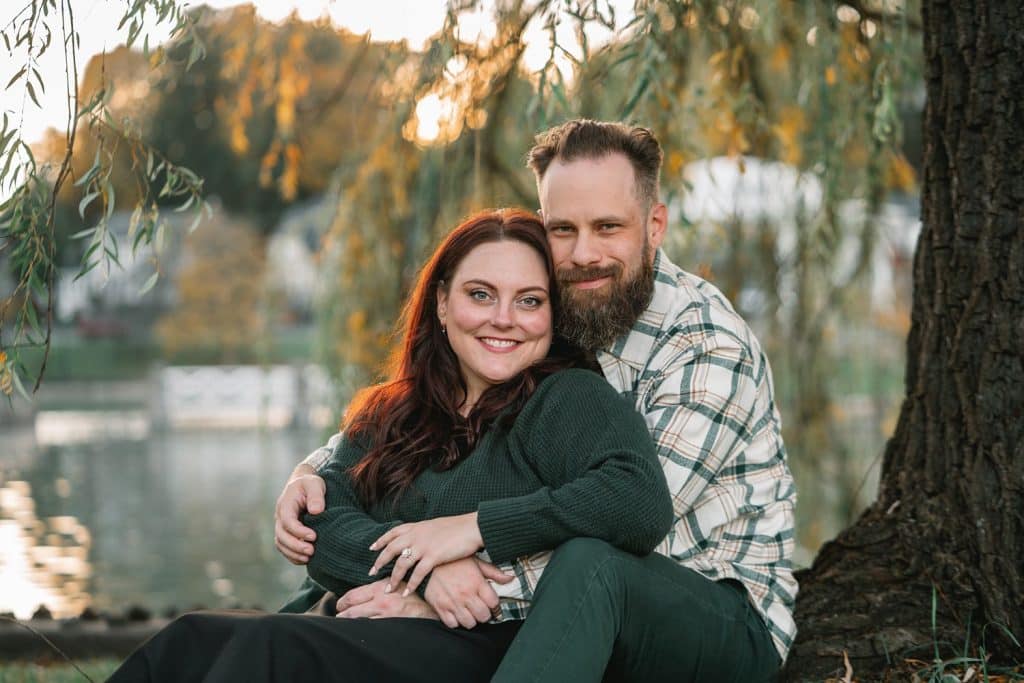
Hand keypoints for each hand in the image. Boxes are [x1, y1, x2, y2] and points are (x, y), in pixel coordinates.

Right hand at [274, 465, 325, 563]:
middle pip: (281, 535)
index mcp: (285, 505)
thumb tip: (317, 511)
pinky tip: (305, 560)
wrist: (305, 485)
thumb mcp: (315, 484)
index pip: (287, 521)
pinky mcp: (286, 533)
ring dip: (293, 553)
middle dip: (295, 546)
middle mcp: (280, 517)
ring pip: (281, 544)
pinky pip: (284, 548)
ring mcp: (282, 526)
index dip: (298, 531)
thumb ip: (316, 495)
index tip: (314, 536)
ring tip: (309, 558)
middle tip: (312, 551)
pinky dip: (292, 556)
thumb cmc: (310, 484)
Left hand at [335, 578, 439, 619]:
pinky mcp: (393, 624)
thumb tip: (368, 582)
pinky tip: (363, 629)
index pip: (353, 595)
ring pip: (361, 622)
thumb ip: (382, 582)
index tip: (339, 604)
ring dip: (351, 623)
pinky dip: (365, 628)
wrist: (434, 598)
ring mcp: (387, 614)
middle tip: (338, 615)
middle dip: (342, 614)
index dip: (343, 601)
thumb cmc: (415, 586)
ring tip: (346, 623)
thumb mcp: (398, 579)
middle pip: (352, 610)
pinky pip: (373, 628)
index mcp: (380, 588)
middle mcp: (381, 601)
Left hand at [369, 513, 483, 593]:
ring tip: (388, 589)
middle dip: (380, 561)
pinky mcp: (433, 557)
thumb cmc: (458, 527)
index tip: (372, 548)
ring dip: (394, 578)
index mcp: (417, 527)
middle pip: (391, 549)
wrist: (472, 528)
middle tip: (372, 572)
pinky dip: (410, 584)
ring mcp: (423, 546)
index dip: (381, 540)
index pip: (393, 532)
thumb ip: (425, 532)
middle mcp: (416, 535)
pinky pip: (417, 574)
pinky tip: (406, 592)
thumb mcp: (436, 525)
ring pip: (401, 564)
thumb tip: (420, 537)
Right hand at [424, 557, 513, 629]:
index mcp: (477, 582)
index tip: (494, 608)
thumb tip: (511, 578)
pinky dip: (456, 622)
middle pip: (483, 616)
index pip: (494, 603)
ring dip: (472, 620)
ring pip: (469, 623)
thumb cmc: (455, 561)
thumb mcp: (477, 562)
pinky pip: (452, 624)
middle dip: (485, 615)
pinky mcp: (440, 607)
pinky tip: (457, 613)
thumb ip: (494, 572)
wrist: (429, 562)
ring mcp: (452, 602)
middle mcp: (466, 593)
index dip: (496, 608)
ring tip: (470, 613)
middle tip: (481, 611)